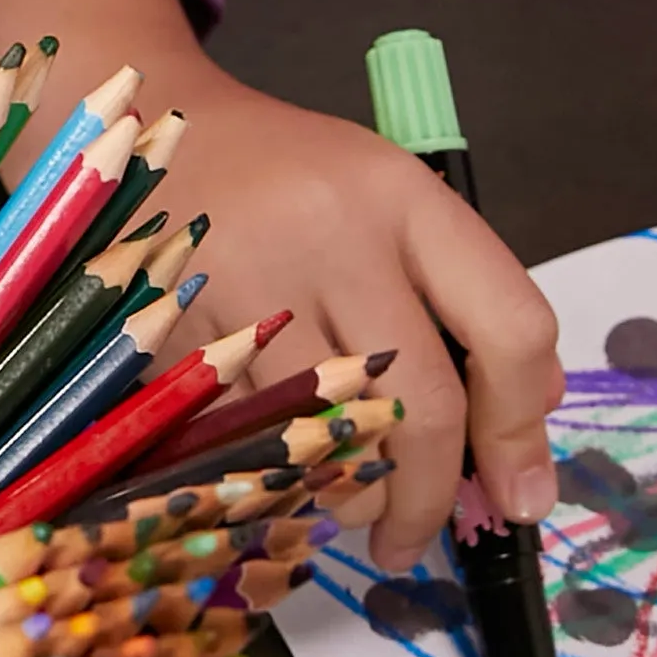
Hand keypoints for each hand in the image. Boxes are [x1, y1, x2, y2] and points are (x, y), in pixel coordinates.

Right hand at [0, 0, 562, 570]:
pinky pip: (235, 430)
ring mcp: (238, 280)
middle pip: (419, 404)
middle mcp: (326, 235)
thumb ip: (461, 298)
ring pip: (323, 434)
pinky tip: (273, 468)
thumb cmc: (279, 172)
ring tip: (344, 504)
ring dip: (345, 494)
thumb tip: (517, 430)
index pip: (506, 326)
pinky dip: (264, 469)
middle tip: (418, 536)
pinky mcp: (166, 321)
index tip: (517, 492)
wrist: (134, 120)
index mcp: (399, 198)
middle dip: (429, 496)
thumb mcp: (386, 201)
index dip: (522, 426)